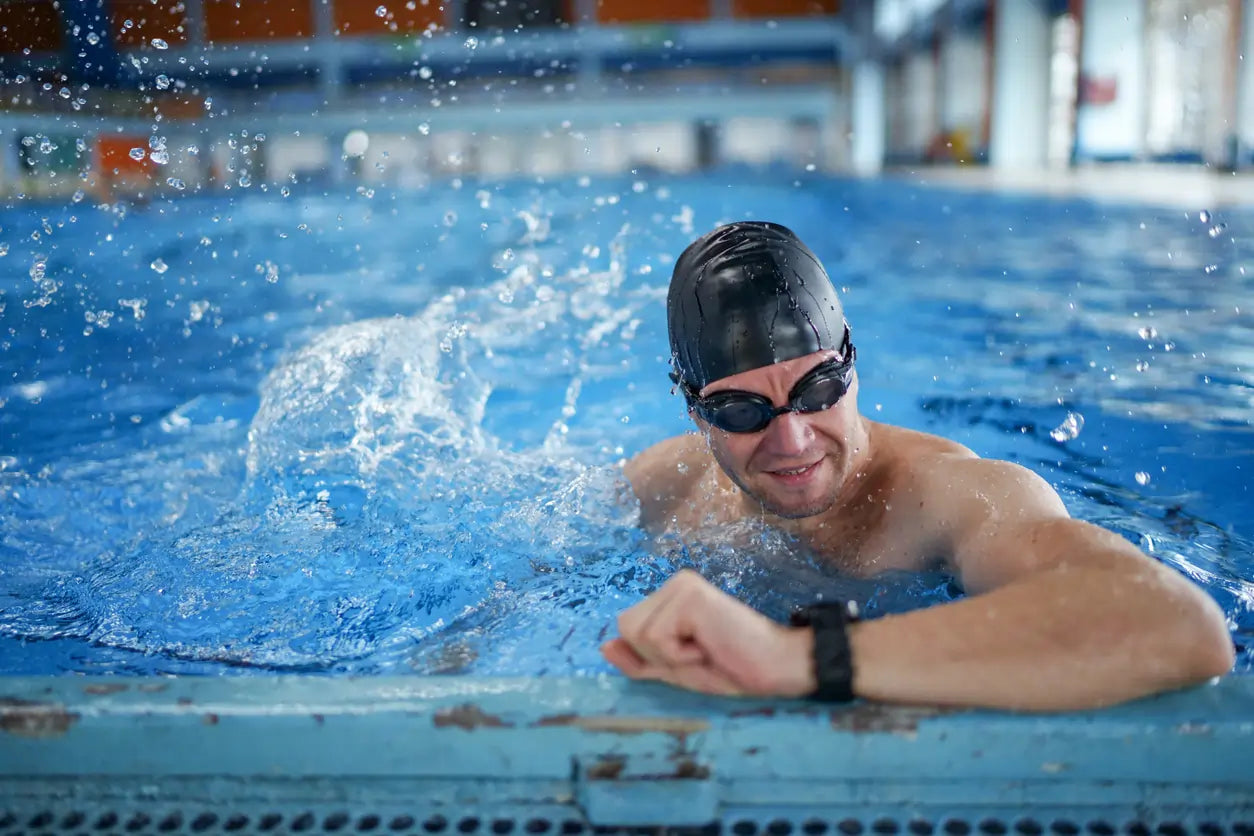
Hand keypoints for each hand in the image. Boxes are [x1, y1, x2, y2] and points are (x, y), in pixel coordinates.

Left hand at [600, 569, 816, 696]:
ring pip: (638, 634)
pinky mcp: (690, 596)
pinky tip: (709, 645)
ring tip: (705, 648)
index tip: (693, 655)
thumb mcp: (676, 670)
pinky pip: (656, 638)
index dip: (651, 657)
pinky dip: (680, 656)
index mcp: (670, 595)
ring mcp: (682, 585)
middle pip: (627, 628)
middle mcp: (674, 583)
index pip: (628, 629)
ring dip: (670, 656)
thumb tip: (602, 647)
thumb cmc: (732, 667)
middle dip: (657, 656)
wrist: (777, 667)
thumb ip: (639, 661)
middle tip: (699, 652)